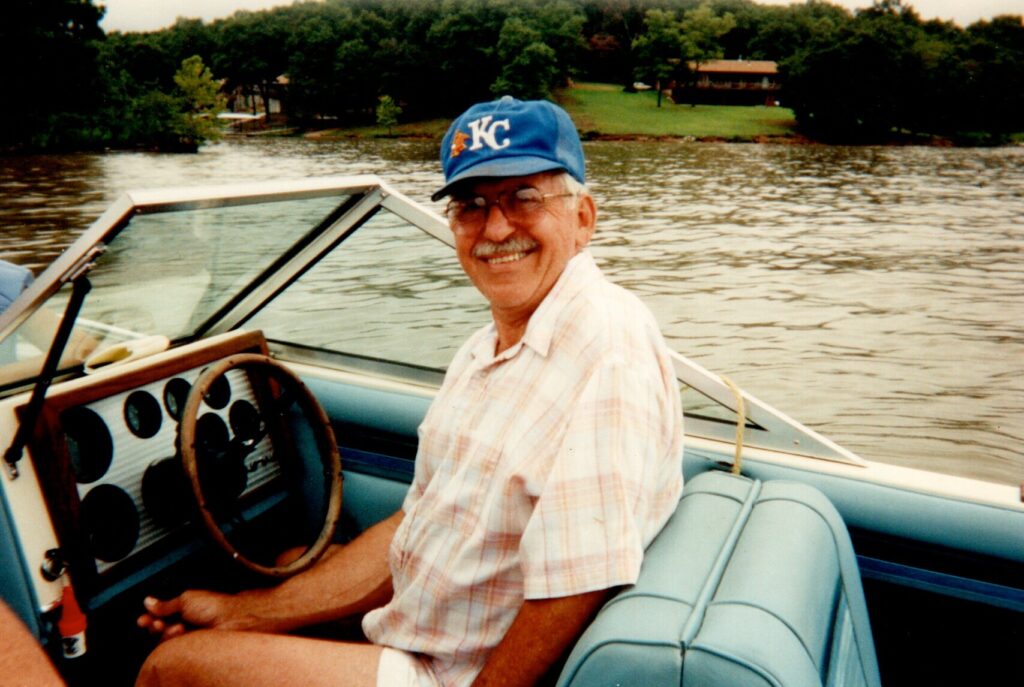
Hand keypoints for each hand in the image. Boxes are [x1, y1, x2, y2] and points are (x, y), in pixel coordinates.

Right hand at [137, 590, 254, 641]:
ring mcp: (188, 635)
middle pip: (161, 628)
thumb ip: (166, 604)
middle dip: (155, 626)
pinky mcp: (192, 647)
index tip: (142, 620)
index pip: (161, 615)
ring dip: (166, 632)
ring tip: (175, 626)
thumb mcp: (185, 599)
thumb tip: (148, 602)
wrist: (231, 618)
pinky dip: (174, 640)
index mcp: (185, 607)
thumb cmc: (215, 606)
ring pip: (166, 639)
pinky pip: (175, 648)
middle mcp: (185, 621)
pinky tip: (180, 632)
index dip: (151, 618)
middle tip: (156, 624)